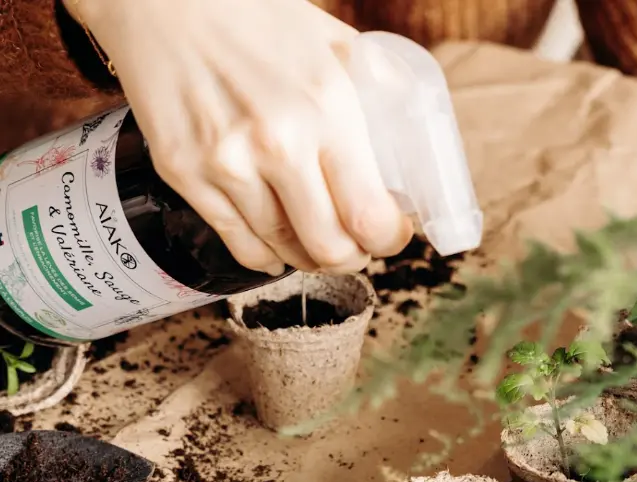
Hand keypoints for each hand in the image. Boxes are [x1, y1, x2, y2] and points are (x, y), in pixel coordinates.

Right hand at [65, 0, 412, 274]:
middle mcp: (276, 144)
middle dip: (353, 258)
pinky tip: (279, 250)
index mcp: (325, 108)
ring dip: (310, 257)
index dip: (389, 240)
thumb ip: (374, 94)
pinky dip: (267, 256)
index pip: (369, 216)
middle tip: (357, 249)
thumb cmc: (254, 15)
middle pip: (329, 249)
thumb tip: (408, 154)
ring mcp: (225, 164)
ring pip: (284, 251)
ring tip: (318, 244)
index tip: (390, 235)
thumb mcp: (332, 42)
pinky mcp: (184, 175)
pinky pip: (238, 245)